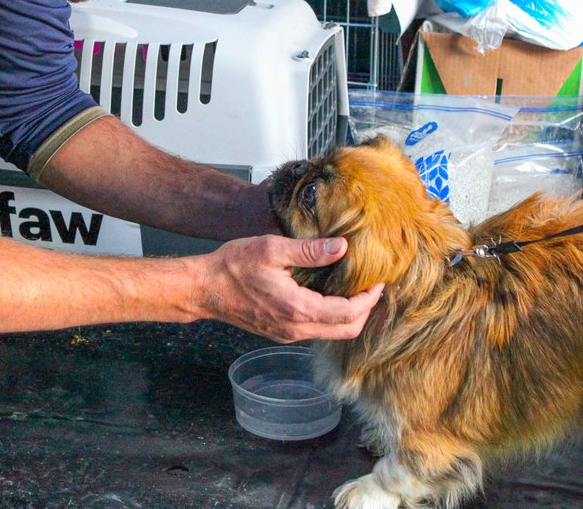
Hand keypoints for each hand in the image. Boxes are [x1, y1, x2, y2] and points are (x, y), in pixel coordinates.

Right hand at [193, 235, 383, 342]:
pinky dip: (332, 317)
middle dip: (365, 311)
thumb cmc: (233, 266)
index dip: (369, 299)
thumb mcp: (272, 249)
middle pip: (346, 331)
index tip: (379, 282)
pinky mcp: (280, 332)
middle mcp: (295, 329)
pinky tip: (331, 295)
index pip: (348, 313)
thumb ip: (309, 251)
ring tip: (356, 289)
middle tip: (373, 288)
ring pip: (331, 333)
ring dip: (349, 315)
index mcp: (298, 309)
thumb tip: (342, 248)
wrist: (204, 289)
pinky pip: (316, 330)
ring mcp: (287, 334)